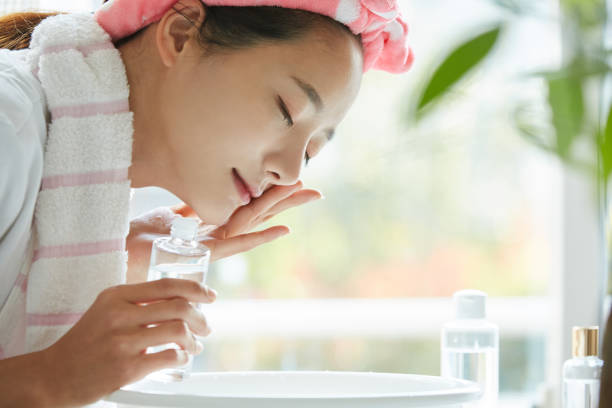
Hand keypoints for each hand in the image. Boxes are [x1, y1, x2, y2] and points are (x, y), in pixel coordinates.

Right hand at [38, 278, 215, 406]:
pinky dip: (182, 357)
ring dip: (194, 340)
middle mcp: (119, 315)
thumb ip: (137, 302)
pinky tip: (181, 359)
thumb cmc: (85, 342)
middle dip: (200, 317)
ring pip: (178, 331)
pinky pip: (169, 356)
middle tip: (206, 327)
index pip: (166, 285)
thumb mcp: (105, 310)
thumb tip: (179, 301)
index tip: (209, 296)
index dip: (195, 289)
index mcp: (116, 296)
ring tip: (195, 346)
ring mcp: (122, 341)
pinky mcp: (126, 367)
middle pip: (178, 306)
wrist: (53, 375)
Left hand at [126, 181, 321, 282]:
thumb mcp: (170, 217)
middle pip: (260, 213)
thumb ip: (191, 213)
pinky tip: (283, 230)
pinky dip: (260, 236)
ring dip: (281, 209)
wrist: (120, 252)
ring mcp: (214, 245)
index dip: (273, 194)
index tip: (294, 181)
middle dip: (287, 201)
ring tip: (306, 196)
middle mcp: (219, 234)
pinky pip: (236, 243)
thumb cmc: (142, 237)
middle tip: (316, 191)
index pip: (251, 205)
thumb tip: (206, 200)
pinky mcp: (203, 253)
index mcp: (214, 223)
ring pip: (255, 222)